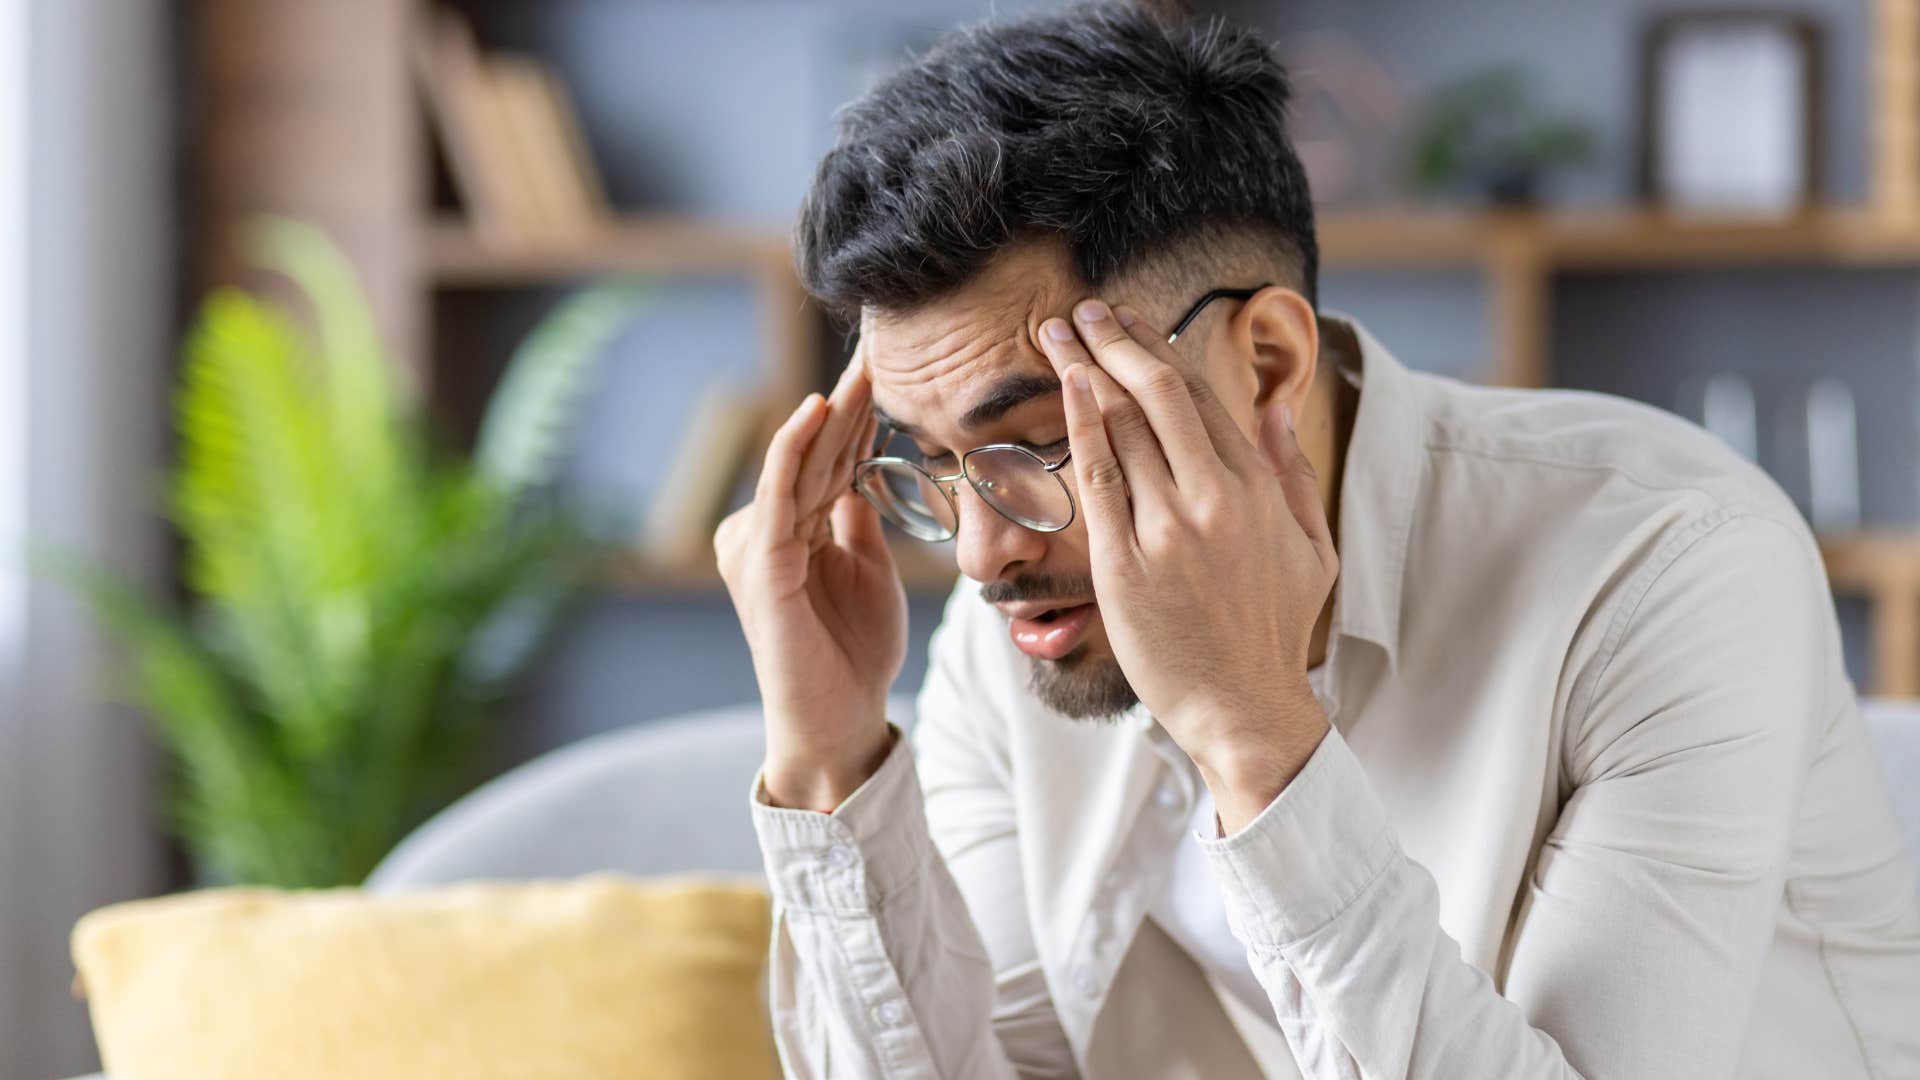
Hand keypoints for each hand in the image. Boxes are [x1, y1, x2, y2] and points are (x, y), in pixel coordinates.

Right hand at [715, 345, 905, 812]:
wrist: (839, 719)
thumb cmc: (852, 652)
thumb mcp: (867, 571)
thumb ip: (855, 522)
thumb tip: (859, 476)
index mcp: (792, 529)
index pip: (828, 458)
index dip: (859, 413)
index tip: (892, 368)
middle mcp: (766, 527)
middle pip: (815, 450)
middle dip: (849, 398)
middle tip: (883, 344)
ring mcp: (758, 543)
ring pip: (799, 459)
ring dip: (831, 409)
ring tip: (863, 364)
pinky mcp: (761, 563)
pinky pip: (780, 490)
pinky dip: (796, 447)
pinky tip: (818, 408)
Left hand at [1036, 299, 1336, 830]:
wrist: (1245, 710)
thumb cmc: (1274, 633)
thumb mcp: (1312, 547)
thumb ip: (1293, 473)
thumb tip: (1275, 408)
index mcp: (1256, 489)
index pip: (1201, 395)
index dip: (1157, 347)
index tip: (1127, 321)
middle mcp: (1214, 498)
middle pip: (1157, 392)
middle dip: (1114, 338)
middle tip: (1082, 309)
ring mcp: (1169, 529)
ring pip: (1123, 424)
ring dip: (1086, 366)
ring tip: (1056, 333)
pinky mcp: (1126, 564)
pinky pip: (1098, 476)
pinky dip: (1081, 422)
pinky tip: (1066, 385)